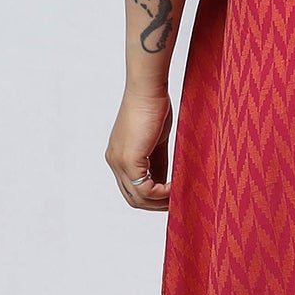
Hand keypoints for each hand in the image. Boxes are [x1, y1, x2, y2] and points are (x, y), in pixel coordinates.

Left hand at [106, 87, 172, 210]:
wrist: (148, 89)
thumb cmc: (154, 107)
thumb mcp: (156, 142)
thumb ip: (158, 164)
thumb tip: (166, 183)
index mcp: (118, 157)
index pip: (131, 189)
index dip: (151, 198)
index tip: (172, 197)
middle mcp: (114, 161)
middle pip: (133, 199)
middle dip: (155, 205)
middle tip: (177, 203)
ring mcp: (119, 162)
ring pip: (138, 198)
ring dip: (160, 202)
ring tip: (179, 196)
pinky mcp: (129, 161)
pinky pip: (146, 189)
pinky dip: (162, 193)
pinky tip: (176, 187)